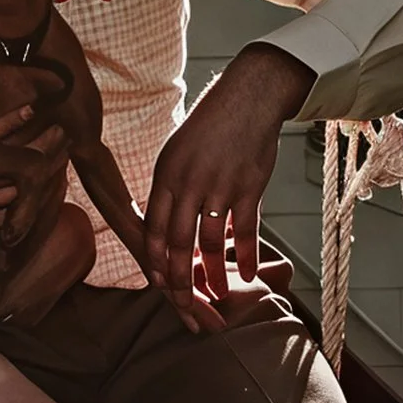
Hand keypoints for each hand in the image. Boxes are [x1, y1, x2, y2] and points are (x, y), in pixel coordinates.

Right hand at [0, 102, 64, 256]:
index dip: (15, 121)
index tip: (34, 107)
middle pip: (13, 164)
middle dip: (42, 147)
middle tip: (61, 130)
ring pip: (19, 191)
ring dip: (43, 173)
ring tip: (62, 154)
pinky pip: (13, 215)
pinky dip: (34, 201)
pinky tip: (48, 187)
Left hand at [141, 44, 311, 325]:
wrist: (247, 99)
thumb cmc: (210, 128)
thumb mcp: (176, 154)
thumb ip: (169, 189)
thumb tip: (164, 224)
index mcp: (165, 177)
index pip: (153, 228)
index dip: (155, 259)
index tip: (158, 282)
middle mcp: (188, 185)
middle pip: (176, 242)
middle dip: (178, 278)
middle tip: (184, 303)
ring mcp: (219, 188)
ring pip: (210, 243)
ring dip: (212, 274)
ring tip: (216, 295)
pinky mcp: (249, 188)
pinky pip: (246, 231)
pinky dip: (248, 256)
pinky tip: (249, 275)